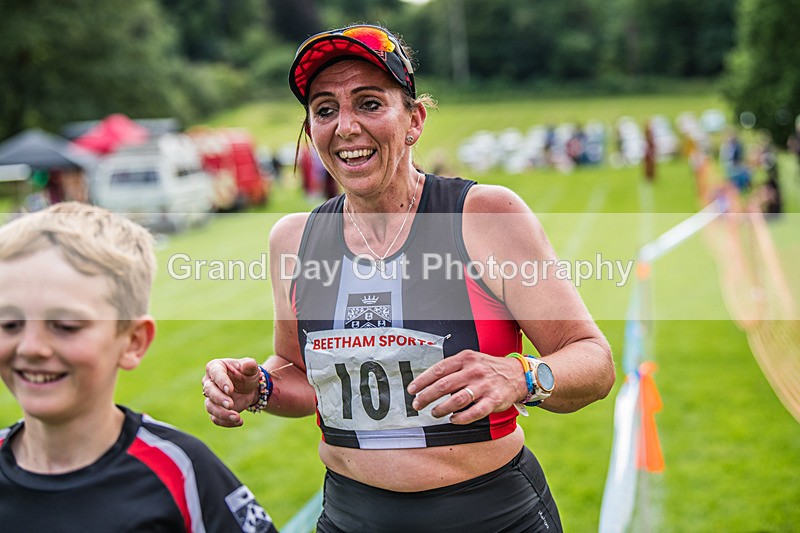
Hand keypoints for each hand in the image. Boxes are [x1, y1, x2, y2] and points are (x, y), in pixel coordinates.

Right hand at [202, 357, 261, 426]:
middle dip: (219, 399)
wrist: (250, 388)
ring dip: (222, 413)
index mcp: (215, 367)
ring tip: (237, 417)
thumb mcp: (251, 368)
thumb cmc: (247, 374)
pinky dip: (226, 422)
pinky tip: (239, 421)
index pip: (216, 374)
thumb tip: (248, 364)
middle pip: (209, 391)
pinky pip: (215, 418)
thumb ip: (250, 365)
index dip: (222, 382)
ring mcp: (210, 397)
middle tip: (230, 405)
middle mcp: (209, 382)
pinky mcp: (215, 409)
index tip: (230, 390)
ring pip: (210, 406)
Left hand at [407, 350, 527, 424]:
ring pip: (456, 400)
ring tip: (434, 413)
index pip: (438, 369)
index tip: (412, 389)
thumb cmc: (488, 368)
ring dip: (441, 408)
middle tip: (417, 404)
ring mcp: (484, 386)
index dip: (422, 380)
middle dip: (426, 396)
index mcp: (466, 358)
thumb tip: (429, 382)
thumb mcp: (471, 360)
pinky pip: (474, 412)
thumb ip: (453, 368)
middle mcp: (474, 371)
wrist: (518, 375)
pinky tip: (453, 419)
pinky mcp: (494, 400)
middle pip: (444, 385)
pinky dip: (461, 418)